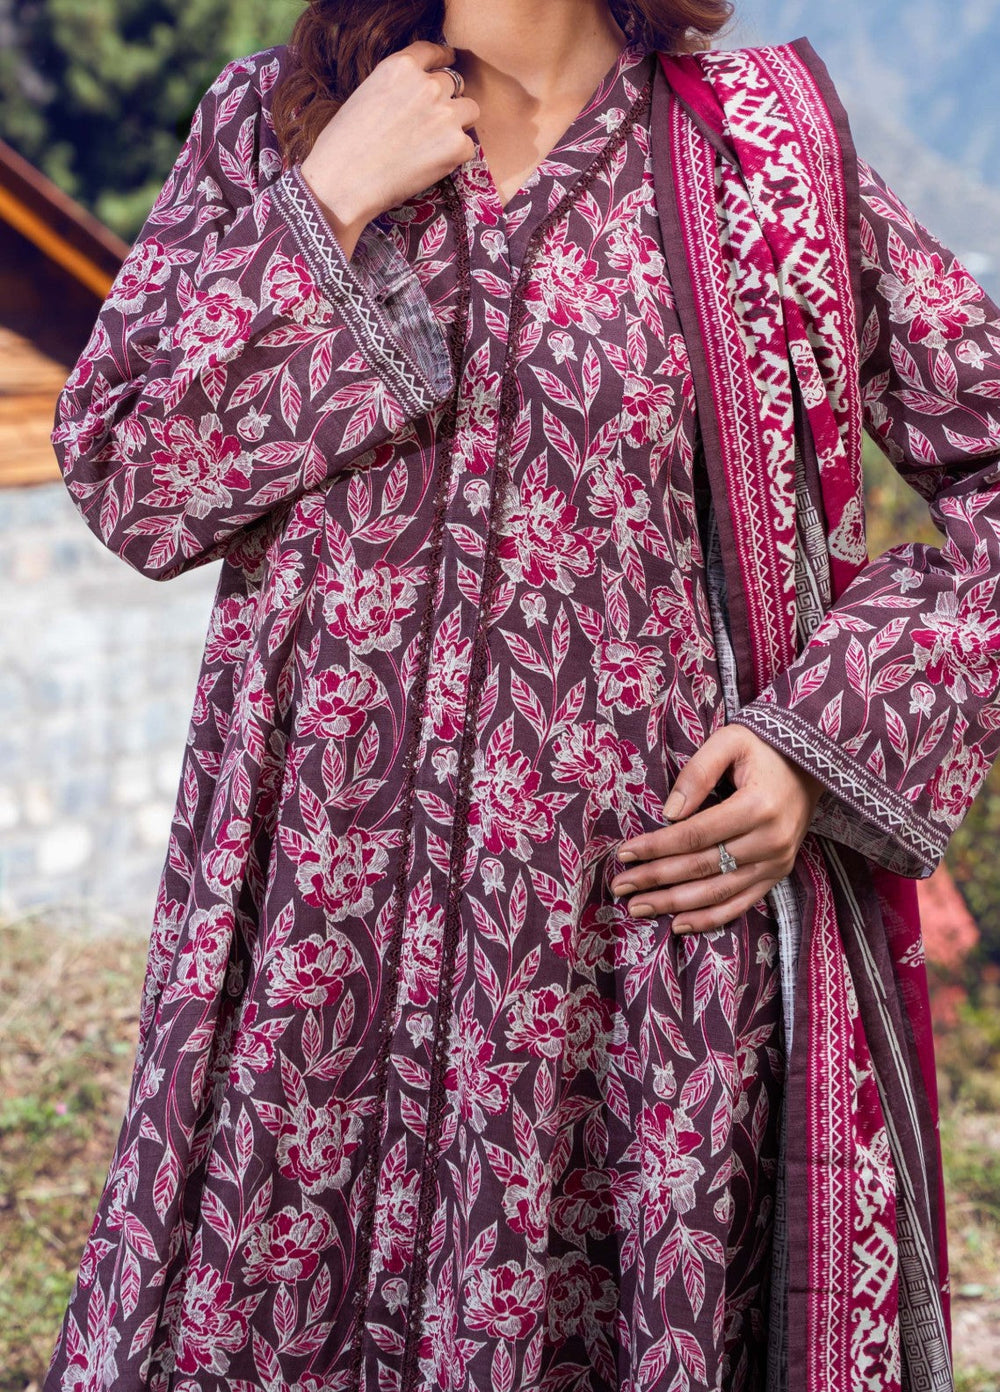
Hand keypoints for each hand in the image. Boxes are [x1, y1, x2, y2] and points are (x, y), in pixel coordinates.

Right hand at [300, 41, 479, 256]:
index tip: (448, 62)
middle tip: (430, 124)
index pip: (433, 51)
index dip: (443, 58)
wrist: (344, 181)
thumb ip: (398, 87)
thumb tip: (417, 94)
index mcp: (401, 66)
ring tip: (435, 144)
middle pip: (454, 84)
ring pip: (469, 110)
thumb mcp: (367, 94)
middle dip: (445, 100)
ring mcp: (445, 114)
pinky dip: (455, 155)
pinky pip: (468, 145)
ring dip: (458, 124)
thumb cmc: (345, 144)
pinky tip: (431, 165)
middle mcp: (428, 85)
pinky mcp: (456, 145)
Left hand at [610, 725, 822, 935]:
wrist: (810, 764)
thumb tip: (668, 813)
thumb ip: (697, 772)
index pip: (694, 835)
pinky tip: (678, 924)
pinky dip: (709, 918)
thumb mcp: (729, 742)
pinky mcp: (778, 873)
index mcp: (756, 806)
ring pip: (717, 892)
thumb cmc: (763, 748)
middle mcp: (769, 841)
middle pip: (701, 867)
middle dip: (656, 879)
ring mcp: (776, 862)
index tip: (624, 854)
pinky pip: (741, 904)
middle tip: (620, 886)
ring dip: (674, 904)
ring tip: (638, 907)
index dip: (656, 847)